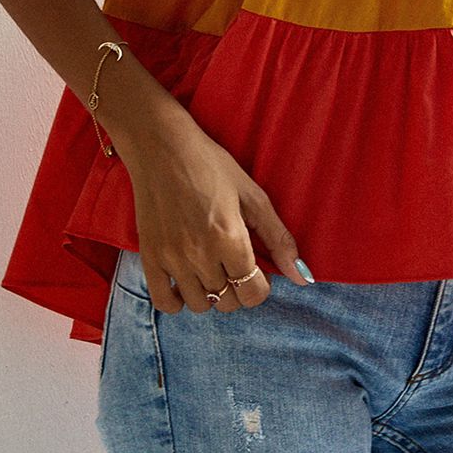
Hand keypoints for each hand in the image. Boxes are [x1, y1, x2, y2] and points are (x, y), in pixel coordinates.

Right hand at [117, 101, 313, 314]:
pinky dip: (178, 300)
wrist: (162, 148)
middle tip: (234, 264)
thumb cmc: (211, 165)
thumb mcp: (253, 195)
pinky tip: (186, 281)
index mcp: (230, 237)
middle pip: (228, 302)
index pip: (252, 293)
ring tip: (211, 269)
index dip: (260, 286)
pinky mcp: (150, 256)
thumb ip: (278, 239)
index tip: (255, 270)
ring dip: (211, 294)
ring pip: (199, 305)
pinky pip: (165, 303)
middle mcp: (200, 253)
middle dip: (238, 289)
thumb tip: (303, 277)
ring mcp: (172, 258)